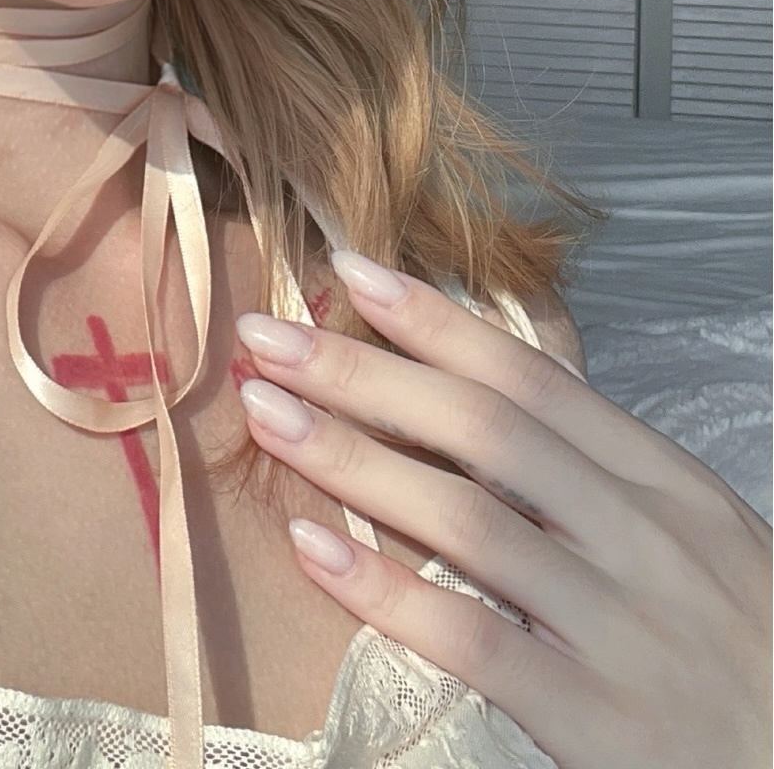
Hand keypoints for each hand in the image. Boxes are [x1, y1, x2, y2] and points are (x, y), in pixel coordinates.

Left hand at [234, 251, 770, 768]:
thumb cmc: (744, 657)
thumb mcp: (695, 543)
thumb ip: (595, 473)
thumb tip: (472, 389)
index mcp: (669, 486)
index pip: (533, 379)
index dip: (434, 320)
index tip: (345, 269)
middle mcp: (648, 542)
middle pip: (485, 432)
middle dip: (365, 372)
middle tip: (266, 334)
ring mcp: (626, 632)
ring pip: (470, 522)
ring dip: (353, 459)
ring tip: (266, 414)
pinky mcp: (603, 724)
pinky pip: (476, 643)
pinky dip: (389, 592)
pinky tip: (314, 552)